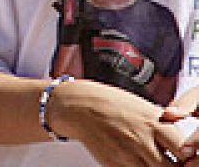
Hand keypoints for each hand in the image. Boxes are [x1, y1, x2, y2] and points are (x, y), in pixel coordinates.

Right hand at [50, 76, 195, 165]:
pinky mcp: (115, 165)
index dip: (190, 158)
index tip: (187, 158)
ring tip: (153, 162)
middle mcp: (142, 139)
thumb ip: (164, 125)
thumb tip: (185, 142)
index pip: (185, 149)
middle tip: (173, 164)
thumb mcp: (143, 107)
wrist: (77, 106)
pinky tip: (139, 163)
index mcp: (153, 121)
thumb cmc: (111, 104)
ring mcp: (128, 154)